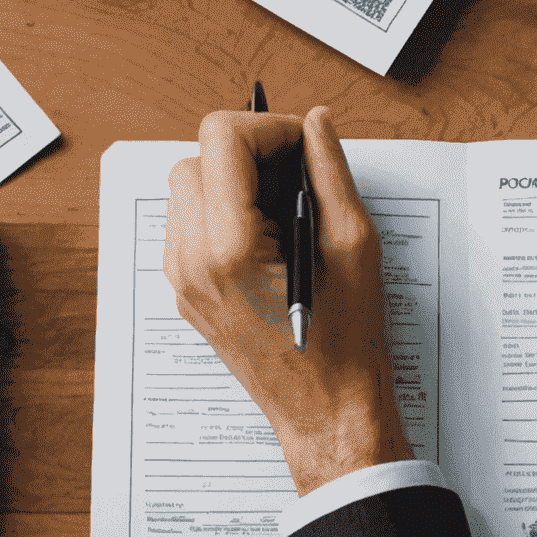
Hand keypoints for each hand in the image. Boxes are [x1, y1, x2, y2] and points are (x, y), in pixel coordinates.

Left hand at [164, 106, 411, 494]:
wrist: (325, 413)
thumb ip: (330, 172)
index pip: (222, 139)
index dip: (268, 128)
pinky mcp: (185, 292)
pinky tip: (267, 235)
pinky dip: (222, 211)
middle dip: (249, 151)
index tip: (303, 147)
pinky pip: (188, 224)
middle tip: (297, 174)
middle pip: (197, 157)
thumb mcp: (354, 243)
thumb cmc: (346, 340)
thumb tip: (316, 123)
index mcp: (231, 247)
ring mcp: (182, 280)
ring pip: (187, 188)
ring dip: (232, 180)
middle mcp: (192, 260)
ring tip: (283, 207)